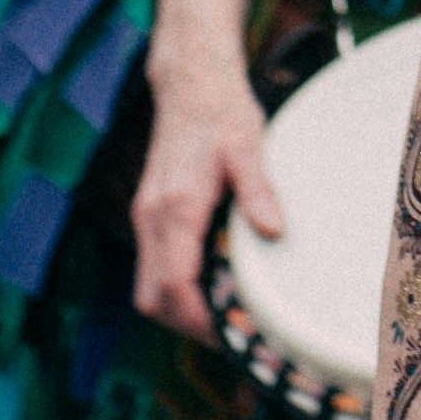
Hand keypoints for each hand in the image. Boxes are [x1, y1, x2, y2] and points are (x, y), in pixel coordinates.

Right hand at [131, 42, 288, 340]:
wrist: (190, 83)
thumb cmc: (222, 113)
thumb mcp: (249, 146)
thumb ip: (258, 190)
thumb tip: (274, 232)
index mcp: (174, 207)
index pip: (173, 284)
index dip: (198, 319)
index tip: (230, 337)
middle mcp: (151, 217)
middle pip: (152, 298)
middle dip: (187, 324)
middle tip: (232, 335)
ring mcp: (146, 217)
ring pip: (148, 287)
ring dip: (180, 309)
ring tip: (226, 317)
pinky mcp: (150, 214)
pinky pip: (154, 267)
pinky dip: (176, 288)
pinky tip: (213, 285)